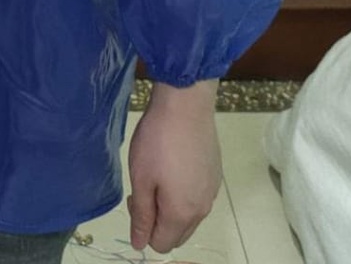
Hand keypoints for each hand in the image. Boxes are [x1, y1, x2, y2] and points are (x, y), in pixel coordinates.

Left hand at [127, 79, 221, 253]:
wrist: (186, 105)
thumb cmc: (157, 141)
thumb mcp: (141, 178)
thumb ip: (142, 215)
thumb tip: (140, 245)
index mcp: (182, 214)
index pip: (162, 244)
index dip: (143, 229)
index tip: (134, 199)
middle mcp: (202, 209)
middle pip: (178, 234)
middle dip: (157, 221)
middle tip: (143, 187)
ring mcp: (212, 192)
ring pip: (189, 216)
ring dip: (170, 207)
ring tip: (156, 174)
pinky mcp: (215, 175)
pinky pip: (197, 198)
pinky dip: (183, 193)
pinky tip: (173, 165)